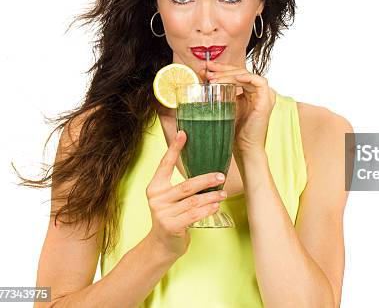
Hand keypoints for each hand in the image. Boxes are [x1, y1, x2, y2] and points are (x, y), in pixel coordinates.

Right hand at [145, 130, 226, 258]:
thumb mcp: (171, 199)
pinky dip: (207, 210)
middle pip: (186, 185)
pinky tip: (216, 206)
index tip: (184, 133)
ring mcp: (162, 213)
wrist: (162, 245)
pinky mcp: (170, 226)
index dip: (175, 148)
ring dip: (211, 197)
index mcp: (155, 188)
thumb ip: (182, 186)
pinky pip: (194, 215)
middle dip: (206, 180)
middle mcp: (156, 199)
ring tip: (223, 193)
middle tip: (221, 176)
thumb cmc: (172, 216)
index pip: (165, 164)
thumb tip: (207, 169)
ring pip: (193, 201)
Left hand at [200, 61, 275, 163]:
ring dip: (229, 74)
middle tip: (207, 70)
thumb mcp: (224, 107)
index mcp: (249, 92)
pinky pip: (260, 81)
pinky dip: (247, 77)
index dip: (221, 69)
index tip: (206, 68)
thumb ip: (218, 93)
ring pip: (246, 74)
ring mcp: (264, 95)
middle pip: (240, 71)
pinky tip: (234, 78)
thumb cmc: (234, 132)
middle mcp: (258, 92)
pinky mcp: (266, 100)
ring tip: (213, 79)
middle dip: (222, 69)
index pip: (236, 73)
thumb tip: (202, 78)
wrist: (244, 149)